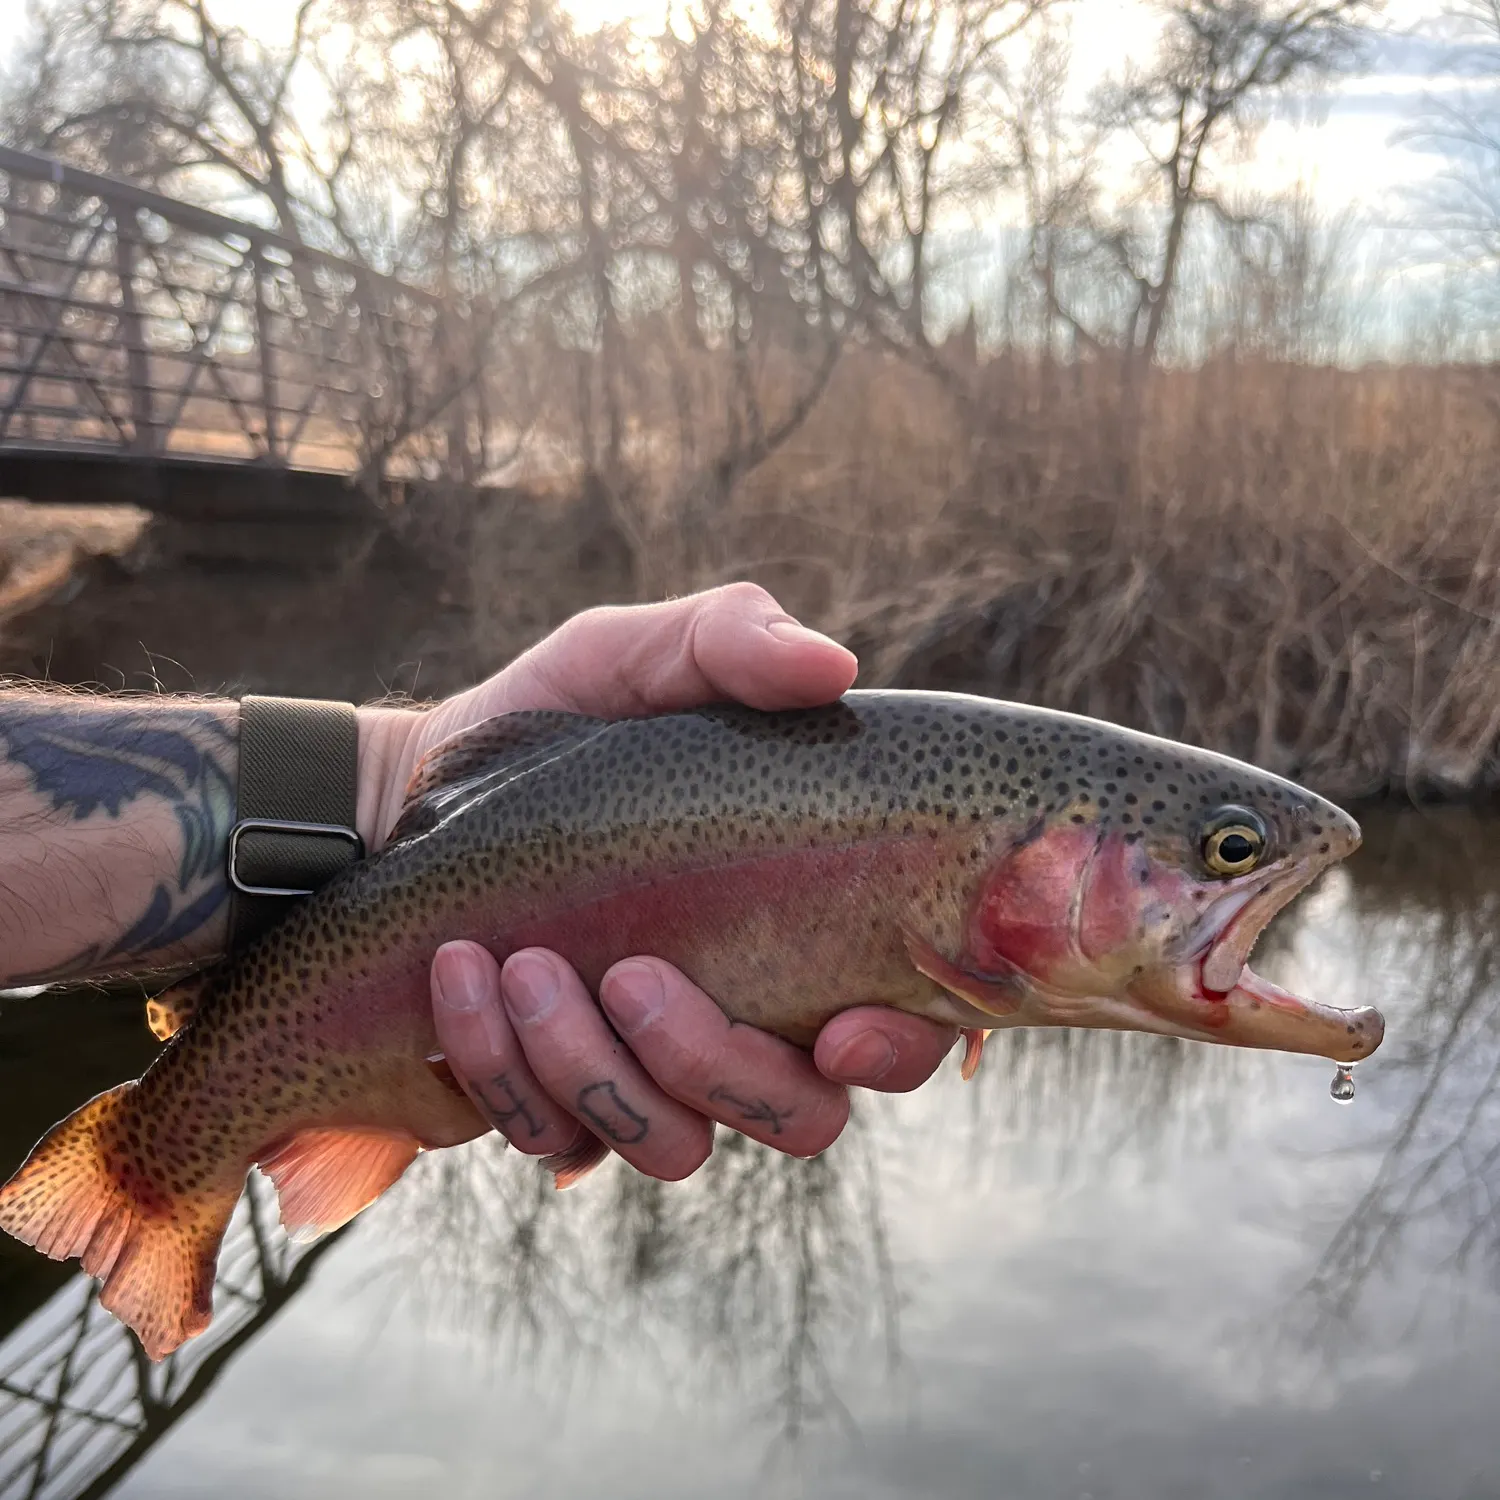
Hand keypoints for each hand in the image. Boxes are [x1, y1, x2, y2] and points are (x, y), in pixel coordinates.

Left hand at [378, 584, 956, 1180]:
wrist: (413, 789)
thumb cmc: (559, 720)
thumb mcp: (636, 655)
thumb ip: (733, 640)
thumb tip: (833, 668)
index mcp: (803, 926)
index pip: (902, 1028)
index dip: (896, 1049)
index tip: (838, 1028)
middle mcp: (746, 1021)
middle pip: (800, 1117)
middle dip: (716, 1064)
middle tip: (631, 973)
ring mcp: (652, 1075)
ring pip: (676, 1145)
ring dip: (598, 1070)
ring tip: (523, 965)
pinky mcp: (557, 1104)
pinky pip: (557, 1140)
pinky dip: (507, 1073)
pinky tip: (462, 977)